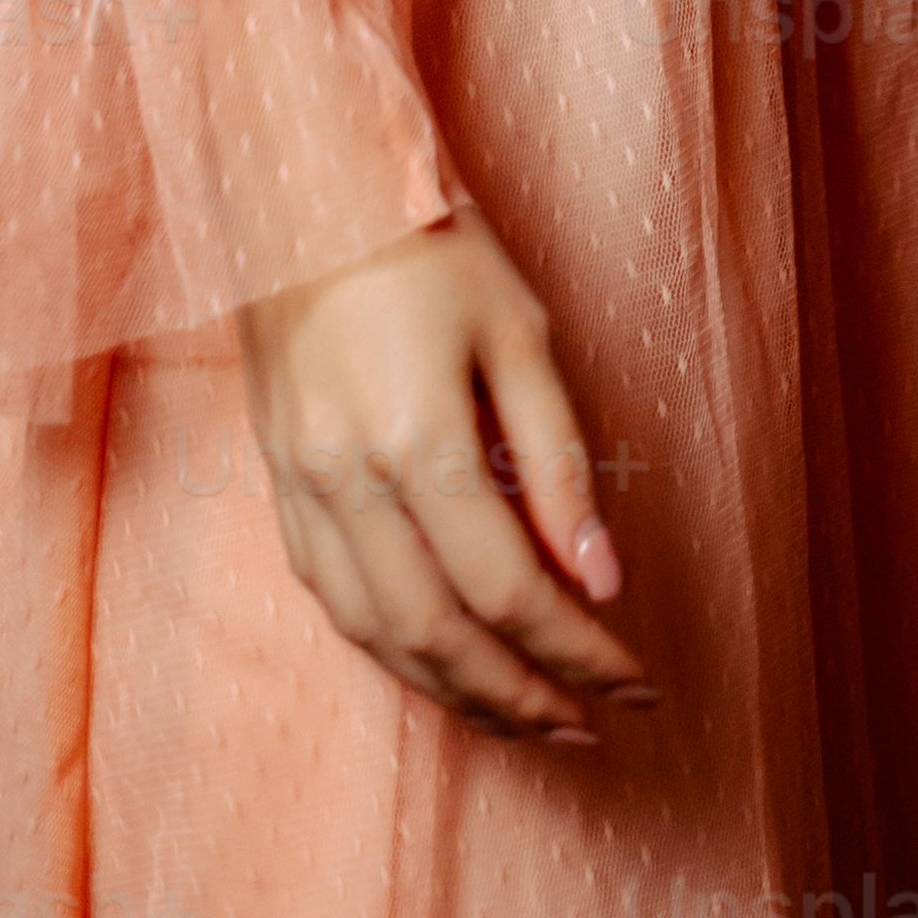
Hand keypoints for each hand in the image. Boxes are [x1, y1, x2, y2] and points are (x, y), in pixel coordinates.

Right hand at [235, 204, 654, 749]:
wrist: (308, 194)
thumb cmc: (433, 251)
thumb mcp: (522, 334)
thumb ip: (561, 463)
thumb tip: (601, 579)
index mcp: (417, 441)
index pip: (509, 589)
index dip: (577, 650)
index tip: (637, 680)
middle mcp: (348, 484)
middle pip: (440, 635)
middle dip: (523, 695)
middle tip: (593, 722)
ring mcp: (302, 493)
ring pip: (379, 638)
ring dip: (459, 694)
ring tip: (532, 718)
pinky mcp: (279, 491)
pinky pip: (337, 605)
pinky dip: (397, 654)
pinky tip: (448, 666)